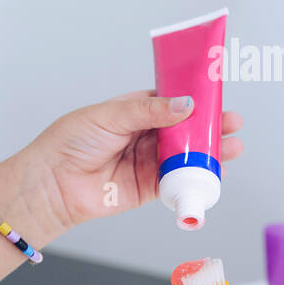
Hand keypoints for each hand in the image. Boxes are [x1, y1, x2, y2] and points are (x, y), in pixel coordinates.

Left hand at [15, 91, 242, 233]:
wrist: (52, 184)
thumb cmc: (70, 143)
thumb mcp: (110, 116)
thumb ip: (149, 112)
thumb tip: (185, 104)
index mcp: (134, 111)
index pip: (171, 102)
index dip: (194, 100)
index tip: (215, 97)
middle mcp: (144, 135)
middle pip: (184, 129)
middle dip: (209, 127)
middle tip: (231, 124)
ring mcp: (147, 161)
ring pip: (185, 155)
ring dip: (209, 152)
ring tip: (231, 148)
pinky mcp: (148, 187)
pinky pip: (177, 181)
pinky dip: (196, 178)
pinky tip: (213, 172)